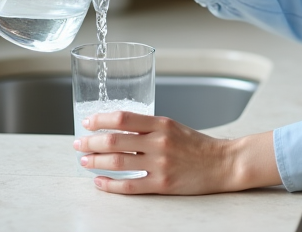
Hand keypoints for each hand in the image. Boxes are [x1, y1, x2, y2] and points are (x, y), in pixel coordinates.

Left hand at [73, 112, 279, 194]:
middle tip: (78, 143)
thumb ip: (148, 127)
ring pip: (118, 162)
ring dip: (96, 161)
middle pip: (115, 140)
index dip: (100, 120)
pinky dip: (110, 183)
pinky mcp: (162, 184)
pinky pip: (130, 185)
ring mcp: (160, 164)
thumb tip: (117, 130)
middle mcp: (159, 141)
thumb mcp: (173, 127)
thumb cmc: (198, 145)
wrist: (223, 163)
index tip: (87, 122)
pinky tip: (99, 181)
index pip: (123, 117)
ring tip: (84, 160)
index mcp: (161, 123)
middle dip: (91, 142)